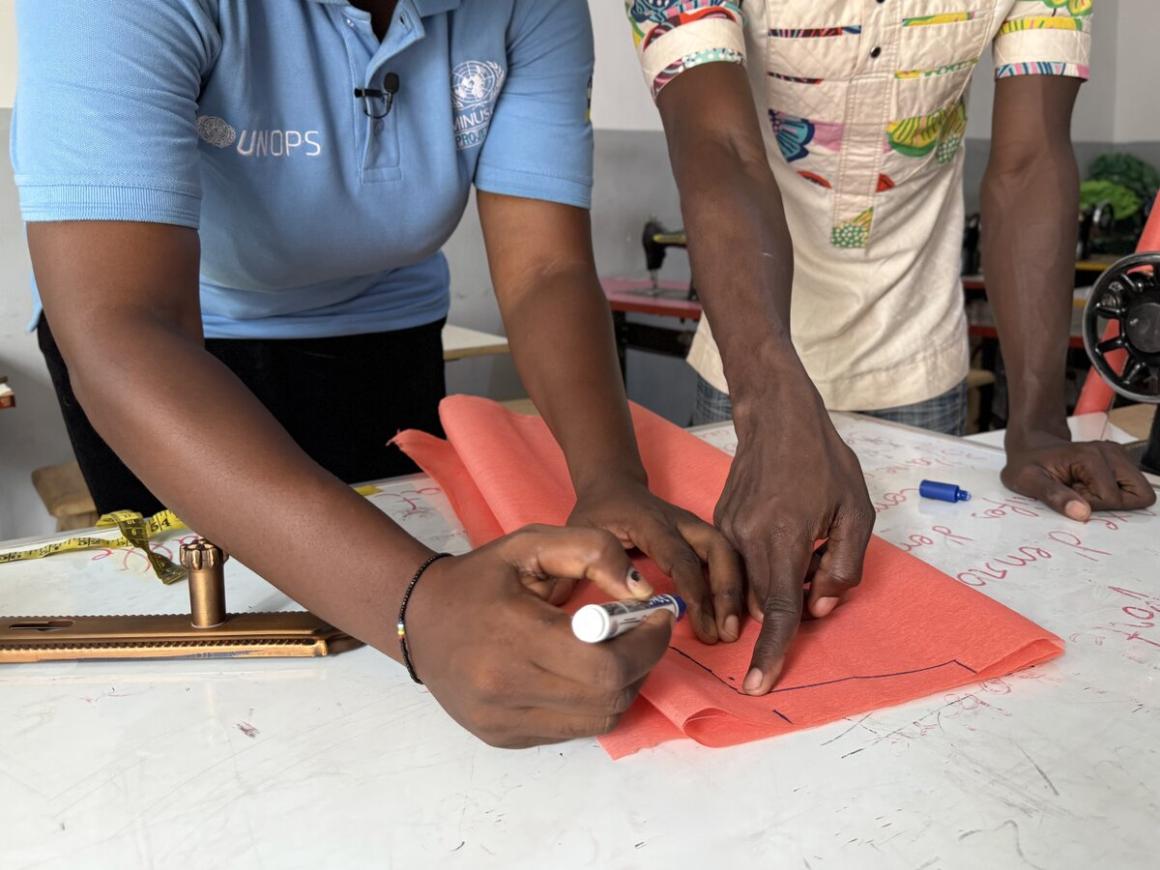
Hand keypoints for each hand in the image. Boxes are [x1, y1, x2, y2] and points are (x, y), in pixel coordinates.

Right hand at [405, 525, 673, 747]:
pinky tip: (580, 673)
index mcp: (513, 636)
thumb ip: (593, 553)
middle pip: (609, 697)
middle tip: (643, 633)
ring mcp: (503, 721)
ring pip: (597, 720)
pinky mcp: (502, 738)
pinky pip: (570, 730)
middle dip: (642, 662)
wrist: (416, 619)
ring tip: (614, 652)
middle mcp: (505, 689)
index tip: (658, 615)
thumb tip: (641, 593)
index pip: (606, 664)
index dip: (646, 644)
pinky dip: (590, 703)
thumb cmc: (479, 578)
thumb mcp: (531, 544)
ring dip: (622, 686)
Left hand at [568, 477, 743, 643]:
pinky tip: (739, 613)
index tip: (703, 625)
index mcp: (651, 523)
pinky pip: (727, 556)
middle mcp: (680, 522)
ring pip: (729, 552)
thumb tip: (599, 613)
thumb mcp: (582, 533)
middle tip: (727, 633)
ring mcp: (694, 527)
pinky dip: (738, 584)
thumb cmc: (598, 512)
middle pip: (718, 550)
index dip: (695, 591)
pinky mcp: (701, 535)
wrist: (614, 486)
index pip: (680, 557)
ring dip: (737, 590)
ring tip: (733, 629)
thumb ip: (590, 566)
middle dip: (728, 592)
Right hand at [718, 393, 873, 695]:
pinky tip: (782, 535)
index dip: (771, 652)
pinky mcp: (718, 524)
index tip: (759, 685)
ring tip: (803, 546)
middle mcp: (747, 538)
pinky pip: (735, 566)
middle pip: (759, 604)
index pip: (776, 610)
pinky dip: (758, 569)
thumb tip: (820, 607)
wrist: (777, 417)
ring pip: (743, 588)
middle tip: (819, 568)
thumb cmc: (822, 461)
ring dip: (771, 588)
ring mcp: (727, 531)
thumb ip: (843, 565)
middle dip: (786, 607)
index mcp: (785, 536)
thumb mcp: (856, 511)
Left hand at [1002, 436, 1156, 519]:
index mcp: (1091, 457)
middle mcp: (1110, 452)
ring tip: (1083, 487)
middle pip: (1139, 494)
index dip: (1091, 504)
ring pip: (1139, 492)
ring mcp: (1117, 456)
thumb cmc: (1027, 463)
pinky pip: (1131, 488)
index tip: (1070, 492)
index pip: (1113, 498)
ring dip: (1113, 497)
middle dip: (1112, 502)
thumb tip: (1082, 513)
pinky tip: (1088, 484)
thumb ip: (1054, 496)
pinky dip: (1113, 492)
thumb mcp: (1028, 480)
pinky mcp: (1119, 461)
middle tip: (1082, 492)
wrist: (1030, 447)